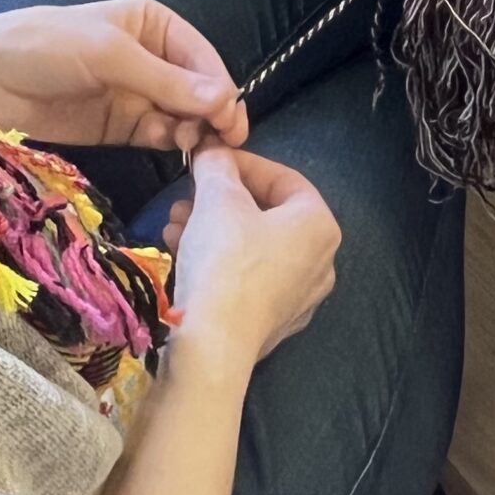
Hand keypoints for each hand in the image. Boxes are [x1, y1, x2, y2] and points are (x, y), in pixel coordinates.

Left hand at [0, 0, 247, 150]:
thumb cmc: (47, 46)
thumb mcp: (110, 55)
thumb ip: (167, 81)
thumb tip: (224, 100)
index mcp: (155, 26)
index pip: (203, 58)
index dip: (222, 88)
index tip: (233, 120)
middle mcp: (153, 59)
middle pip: (199, 90)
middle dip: (212, 113)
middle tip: (222, 143)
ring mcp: (137, 95)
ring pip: (184, 116)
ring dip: (195, 131)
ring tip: (193, 146)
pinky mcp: (121, 127)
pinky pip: (160, 135)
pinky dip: (172, 143)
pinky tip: (175, 149)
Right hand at [164, 150, 339, 371]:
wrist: (214, 344)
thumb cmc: (225, 260)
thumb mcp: (217, 200)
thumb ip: (217, 166)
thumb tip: (212, 149)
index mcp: (320, 225)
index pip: (284, 178)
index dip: (242, 162)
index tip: (208, 160)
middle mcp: (321, 261)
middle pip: (266, 214)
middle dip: (220, 201)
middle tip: (185, 197)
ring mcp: (300, 297)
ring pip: (253, 247)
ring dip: (212, 230)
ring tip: (173, 226)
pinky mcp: (274, 323)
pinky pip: (247, 278)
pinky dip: (219, 262)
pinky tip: (182, 255)